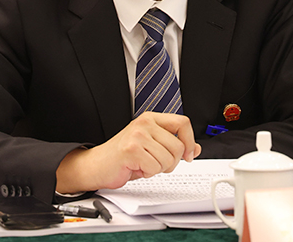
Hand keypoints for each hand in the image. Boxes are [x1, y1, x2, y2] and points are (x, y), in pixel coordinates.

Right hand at [55, 112, 200, 193]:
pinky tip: (136, 167)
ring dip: (158, 169)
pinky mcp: (131, 149)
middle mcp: (144, 123)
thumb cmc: (123, 157)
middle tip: (155, 163)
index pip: (183, 123)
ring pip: (168, 159)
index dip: (189, 141)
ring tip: (143, 164)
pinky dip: (148, 173)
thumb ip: (173, 145)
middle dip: (171, 162)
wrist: (97, 165)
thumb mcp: (152, 147)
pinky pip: (155, 167)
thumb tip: (195, 148)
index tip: (188, 155)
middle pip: (178, 146)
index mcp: (151, 118)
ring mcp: (137, 135)